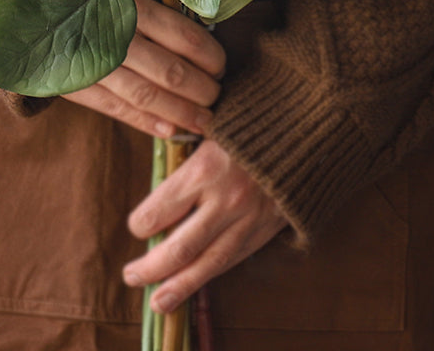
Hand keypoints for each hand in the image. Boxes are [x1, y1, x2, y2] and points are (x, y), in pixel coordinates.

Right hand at [64, 0, 225, 138]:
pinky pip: (117, 108)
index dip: (210, 57)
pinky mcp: (74, 84)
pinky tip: (169, 131)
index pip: (183, 35)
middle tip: (217, 99)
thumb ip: (154, 14)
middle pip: (170, 70)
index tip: (222, 68)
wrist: (29, 12)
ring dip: (180, 113)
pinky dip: (146, 122)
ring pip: (146, 95)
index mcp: (130, 3)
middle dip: (201, 91)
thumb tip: (201, 44)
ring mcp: (92, 61)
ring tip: (202, 123)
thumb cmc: (87, 0)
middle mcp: (113, 32)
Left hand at [123, 139, 286, 312]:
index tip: (135, 228)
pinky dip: (209, 275)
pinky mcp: (263, 232)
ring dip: (179, 287)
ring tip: (158, 303)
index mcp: (204, 169)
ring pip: (208, 264)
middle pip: (180, 247)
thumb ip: (185, 164)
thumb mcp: (208, 132)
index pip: (160, 209)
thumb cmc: (245, 129)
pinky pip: (232, 260)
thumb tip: (157, 194)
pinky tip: (192, 285)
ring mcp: (247, 220)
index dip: (141, 224)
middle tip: (131, 276)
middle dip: (151, 268)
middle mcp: (225, 199)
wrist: (302, 136)